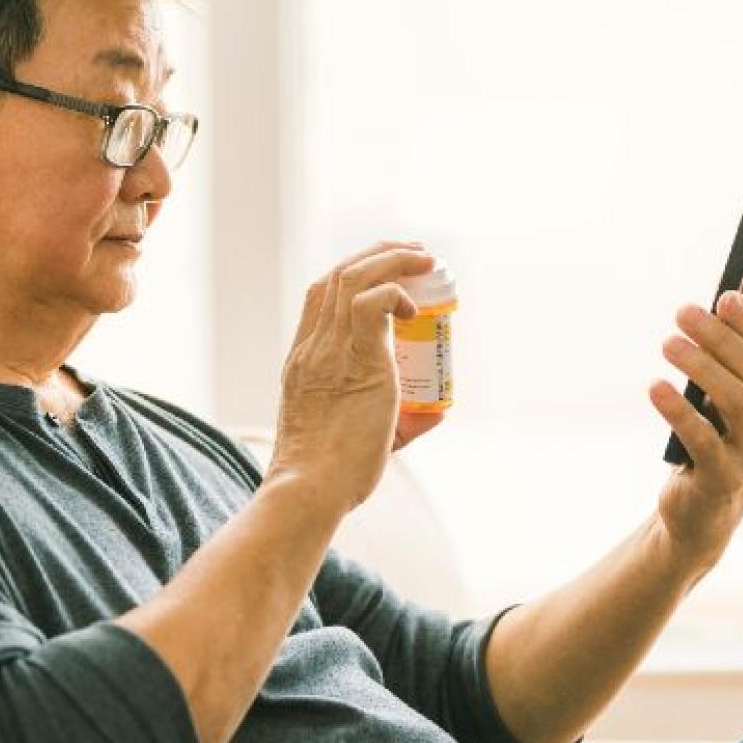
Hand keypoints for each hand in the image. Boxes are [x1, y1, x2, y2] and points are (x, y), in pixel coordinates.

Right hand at [267, 241, 435, 514]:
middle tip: (414, 252)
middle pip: (336, 275)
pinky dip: (395, 293)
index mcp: (304, 360)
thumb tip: (438, 409)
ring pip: (351, 278)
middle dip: (378, 254)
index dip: (352, 273)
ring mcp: (329, 351)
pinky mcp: (356, 361)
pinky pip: (371, 304)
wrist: (310, 491)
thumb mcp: (361, 435)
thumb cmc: (332, 476)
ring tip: (424, 258)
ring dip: (391, 259)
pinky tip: (414, 308)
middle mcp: (312, 348)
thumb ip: (401, 420)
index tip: (387, 272)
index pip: (320, 296)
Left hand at [649, 274, 742, 570]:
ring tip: (668, 344)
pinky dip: (679, 411)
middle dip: (719, 338)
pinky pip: (703, 439)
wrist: (701, 512)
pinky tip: (655, 387)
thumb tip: (742, 279)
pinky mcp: (723, 480)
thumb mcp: (727, 390)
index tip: (723, 295)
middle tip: (682, 313)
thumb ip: (738, 339)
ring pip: (735, 402)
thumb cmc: (715, 439)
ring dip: (700, 367)